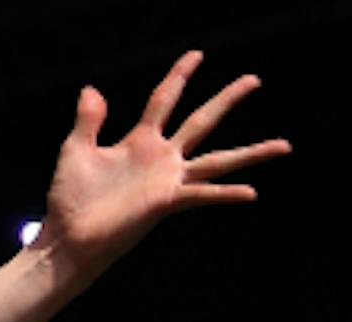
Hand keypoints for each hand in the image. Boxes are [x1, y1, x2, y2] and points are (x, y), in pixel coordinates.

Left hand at [38, 52, 290, 277]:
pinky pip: (201, 195)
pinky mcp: (165, 203)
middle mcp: (160, 159)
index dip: (179, 75)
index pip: (164, 100)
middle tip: (254, 79)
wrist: (67, 238)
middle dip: (227, 99)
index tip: (197, 54)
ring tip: (284, 144)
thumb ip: (88, 121)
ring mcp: (167, 181)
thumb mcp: (75, 151)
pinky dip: (225, 194)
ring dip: (251, 153)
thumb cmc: (69, 200)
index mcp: (138, 142)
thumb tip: (92, 88)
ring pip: (217, 161)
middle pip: (201, 121)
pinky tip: (251, 192)